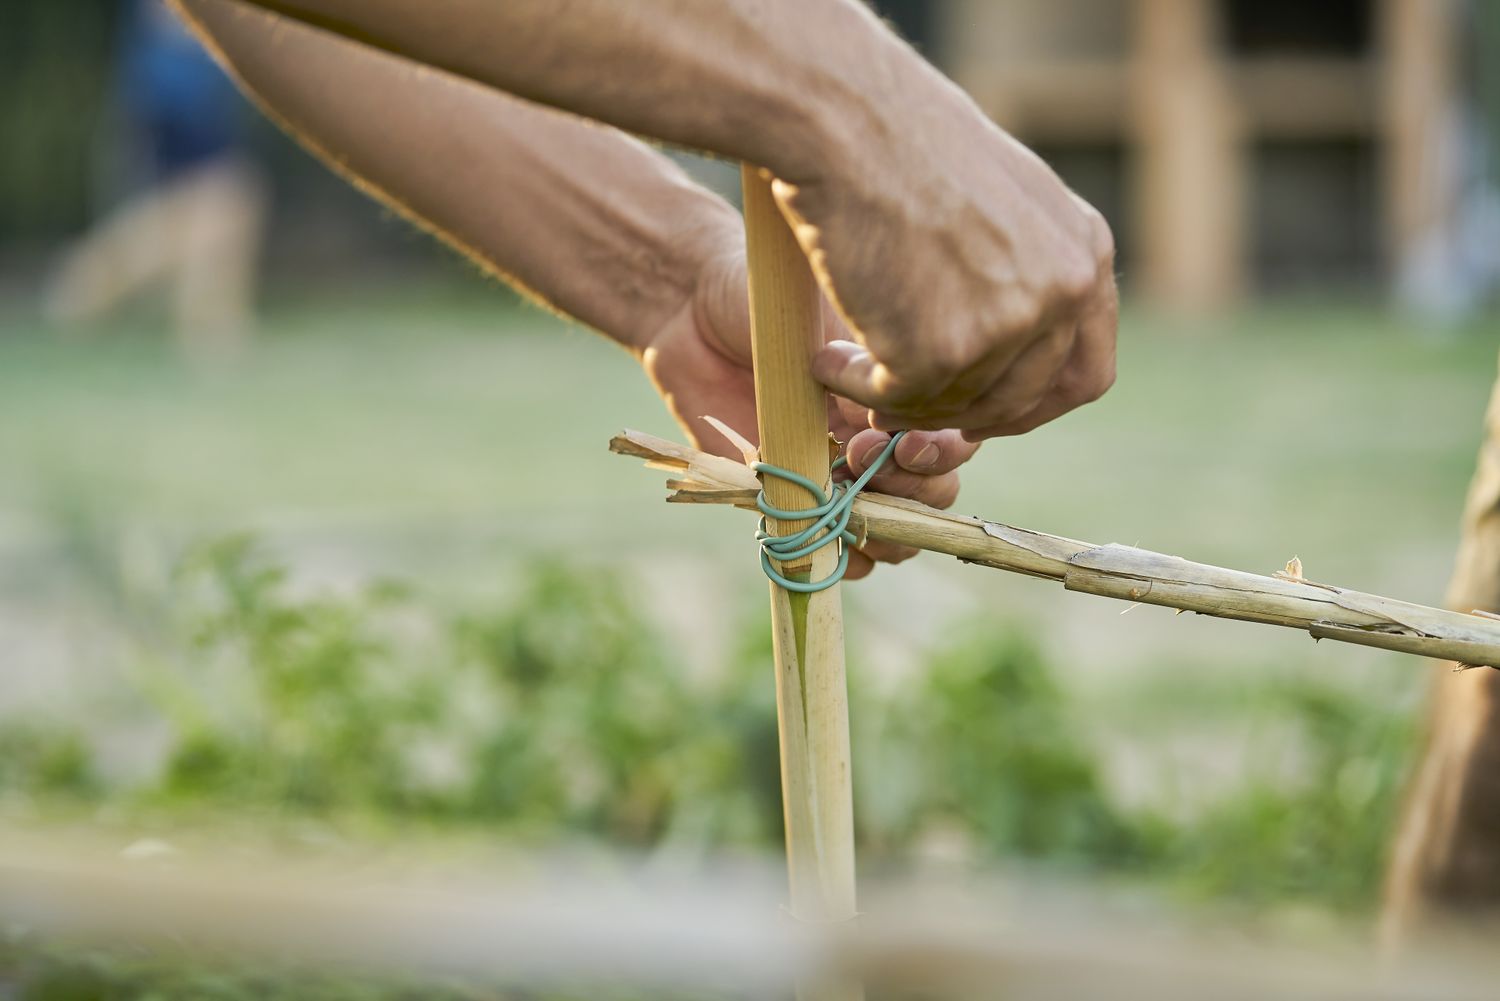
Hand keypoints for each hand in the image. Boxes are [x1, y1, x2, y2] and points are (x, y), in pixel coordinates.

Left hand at [642, 243, 978, 580]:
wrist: (696, 314)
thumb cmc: (769, 304)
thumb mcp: (826, 323)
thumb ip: (863, 368)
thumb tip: (882, 408)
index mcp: (902, 400)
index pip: (955, 444)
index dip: (939, 452)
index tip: (899, 438)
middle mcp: (880, 443)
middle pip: (933, 496)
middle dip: (910, 488)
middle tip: (858, 454)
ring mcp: (840, 480)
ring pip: (895, 535)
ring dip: (881, 529)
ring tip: (838, 497)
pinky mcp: (795, 505)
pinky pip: (839, 555)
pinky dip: (842, 558)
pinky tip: (819, 532)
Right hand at [777, 67, 1118, 442]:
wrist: (848, 121)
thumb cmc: (905, 143)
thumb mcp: (1006, 199)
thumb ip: (1028, 268)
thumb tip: (1015, 337)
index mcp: (1084, 255)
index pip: (1085, 374)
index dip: (1034, 406)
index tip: (984, 409)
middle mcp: (1061, 293)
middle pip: (1019, 400)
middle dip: (958, 413)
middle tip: (903, 403)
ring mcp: (1006, 325)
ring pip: (954, 404)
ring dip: (898, 400)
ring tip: (848, 365)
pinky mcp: (940, 351)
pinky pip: (896, 399)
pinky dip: (854, 387)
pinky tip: (825, 361)